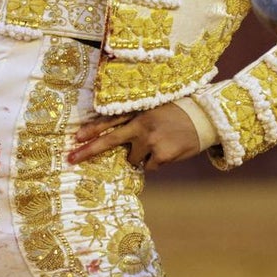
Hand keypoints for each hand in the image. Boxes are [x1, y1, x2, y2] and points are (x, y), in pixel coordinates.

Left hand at [69, 102, 200, 170]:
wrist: (205, 118)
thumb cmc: (178, 114)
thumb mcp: (155, 109)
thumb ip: (137, 121)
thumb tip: (117, 140)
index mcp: (138, 113)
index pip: (110, 121)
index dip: (91, 129)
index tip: (75, 138)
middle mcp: (141, 126)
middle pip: (109, 141)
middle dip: (88, 151)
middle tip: (71, 159)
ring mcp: (150, 141)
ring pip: (133, 159)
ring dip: (142, 156)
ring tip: (160, 144)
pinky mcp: (161, 155)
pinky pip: (149, 166)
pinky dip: (157, 162)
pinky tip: (169, 151)